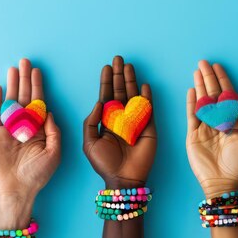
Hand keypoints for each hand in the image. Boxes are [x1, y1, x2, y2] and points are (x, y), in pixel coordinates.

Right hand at [0, 58, 61, 227]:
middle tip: (25, 61)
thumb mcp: (54, 152)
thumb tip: (50, 112)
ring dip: (12, 84)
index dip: (39, 86)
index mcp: (39, 129)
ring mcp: (9, 128)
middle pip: (25, 96)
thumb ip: (54, 131)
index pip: (39, 102)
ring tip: (13, 68)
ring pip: (11, 101)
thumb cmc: (37, 174)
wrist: (16, 188)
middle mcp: (24, 126)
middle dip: (26, 79)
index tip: (38, 72)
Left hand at [83, 56, 156, 188]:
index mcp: (106, 121)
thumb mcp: (89, 142)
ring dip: (131, 81)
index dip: (106, 81)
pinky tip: (144, 85)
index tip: (107, 67)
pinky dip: (147, 97)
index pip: (106, 96)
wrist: (123, 179)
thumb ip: (91, 121)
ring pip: (133, 96)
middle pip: (120, 91)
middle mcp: (121, 118)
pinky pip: (148, 109)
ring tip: (129, 66)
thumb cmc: (104, 163)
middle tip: (119, 59)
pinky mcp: (148, 128)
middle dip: (119, 75)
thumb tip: (99, 103)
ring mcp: (135, 122)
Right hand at [186, 60, 237, 197]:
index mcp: (233, 120)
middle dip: (209, 78)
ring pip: (202, 101)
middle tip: (204, 62)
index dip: (224, 81)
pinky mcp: (193, 134)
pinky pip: (192, 114)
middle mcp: (219, 121)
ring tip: (197, 71)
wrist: (223, 181)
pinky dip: (192, 102)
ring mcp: (205, 126)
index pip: (227, 96)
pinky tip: (192, 89)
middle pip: (213, 94)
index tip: (219, 67)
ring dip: (200, 85)